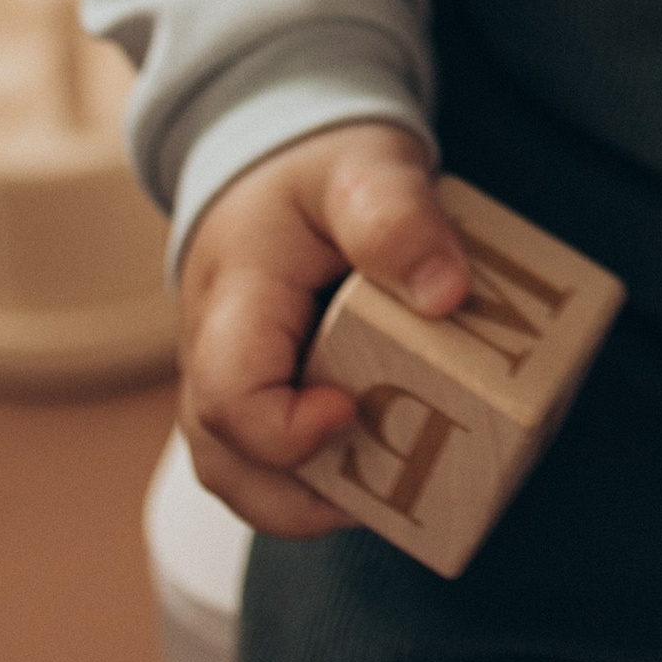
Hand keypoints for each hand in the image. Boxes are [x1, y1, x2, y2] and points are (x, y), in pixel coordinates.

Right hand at [175, 120, 467, 537]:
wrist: (282, 161)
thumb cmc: (322, 166)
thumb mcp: (365, 167)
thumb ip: (399, 218)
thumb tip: (448, 295)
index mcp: (233, 299)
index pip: (227, 397)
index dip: (284, 433)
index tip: (350, 413)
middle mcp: (213, 356)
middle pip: (227, 463)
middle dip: (305, 500)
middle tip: (391, 494)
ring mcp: (229, 382)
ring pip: (246, 476)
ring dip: (317, 499)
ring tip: (400, 495)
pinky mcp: (260, 396)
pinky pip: (275, 460)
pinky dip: (327, 477)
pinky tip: (395, 468)